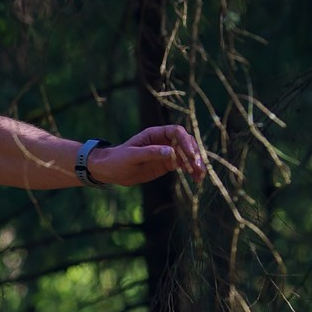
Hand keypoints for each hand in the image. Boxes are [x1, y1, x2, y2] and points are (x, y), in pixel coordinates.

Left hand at [89, 123, 205, 185]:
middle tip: (197, 167)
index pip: (177, 132)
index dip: (186, 141)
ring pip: (187, 155)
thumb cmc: (118, 160)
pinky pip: (183, 165)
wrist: (111, 171)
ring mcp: (167, 152)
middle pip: (186, 143)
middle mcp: (164, 141)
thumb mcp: (132, 156)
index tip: (191, 154)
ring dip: (195, 164)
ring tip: (200, 176)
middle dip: (194, 154)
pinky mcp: (167, 164)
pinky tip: (197, 179)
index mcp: (155, 134)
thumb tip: (171, 152)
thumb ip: (151, 153)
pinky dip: (191, 171)